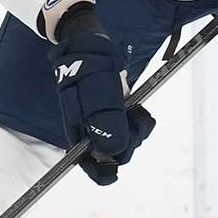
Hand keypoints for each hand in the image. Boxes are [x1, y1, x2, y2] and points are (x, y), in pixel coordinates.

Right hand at [49, 32, 155, 185]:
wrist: (93, 47)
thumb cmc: (90, 69)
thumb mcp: (98, 93)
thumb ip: (105, 122)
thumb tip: (114, 151)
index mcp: (78, 132)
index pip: (90, 164)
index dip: (104, 170)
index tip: (118, 165)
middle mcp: (90, 132)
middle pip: (113, 154)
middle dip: (129, 142)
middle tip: (135, 119)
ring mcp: (103, 123)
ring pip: (125, 142)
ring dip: (136, 131)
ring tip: (137, 112)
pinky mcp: (115, 115)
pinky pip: (131, 128)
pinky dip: (139, 122)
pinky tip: (138, 110)